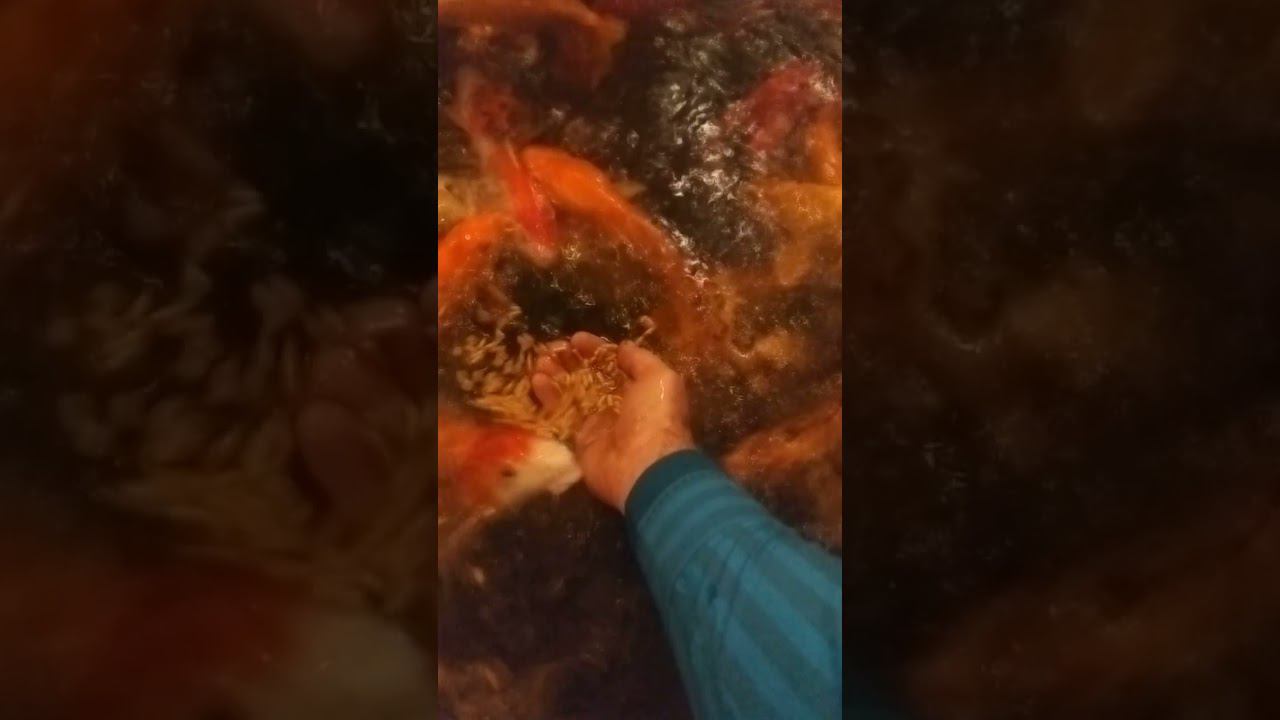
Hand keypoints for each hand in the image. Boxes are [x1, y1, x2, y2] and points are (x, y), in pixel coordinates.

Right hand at [531, 332, 693, 511]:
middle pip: (587, 377)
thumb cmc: (655, 417)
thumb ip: (639, 359)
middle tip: (551, 349)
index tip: (576, 339)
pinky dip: (547, 397)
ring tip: (540, 362)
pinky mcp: (577, 439)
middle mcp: (616, 405)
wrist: (645, 466)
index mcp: (638, 390)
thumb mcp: (659, 378)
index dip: (594, 350)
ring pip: (570, 393)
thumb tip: (622, 347)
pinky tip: (536, 380)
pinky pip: (560, 414)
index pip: (611, 365)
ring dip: (555, 376)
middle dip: (570, 362)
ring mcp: (595, 422)